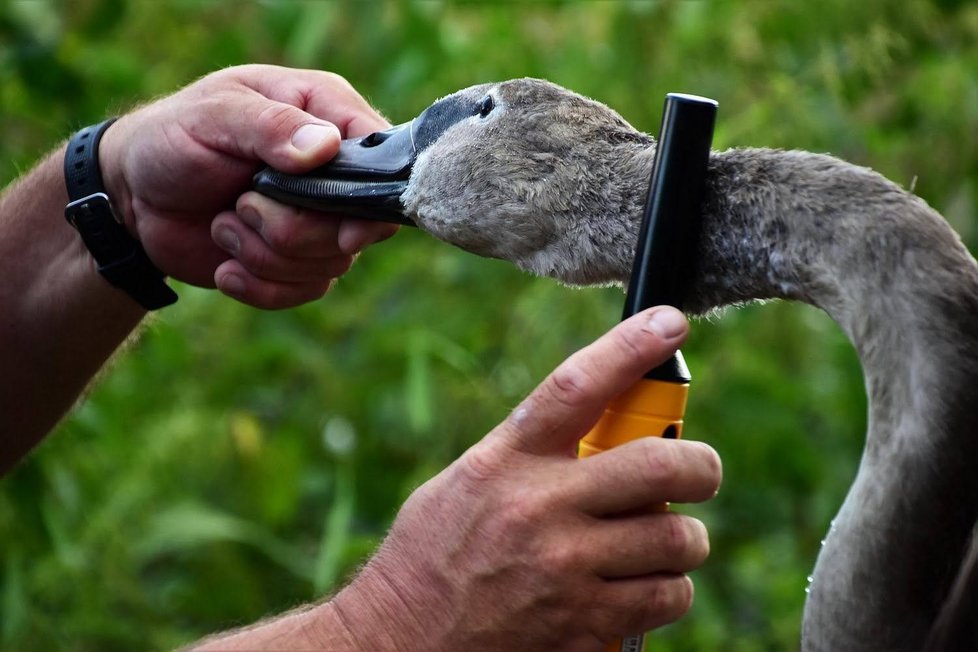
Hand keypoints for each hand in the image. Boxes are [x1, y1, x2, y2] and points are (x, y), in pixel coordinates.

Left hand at [98, 64, 398, 308]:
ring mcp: (320, 220)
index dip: (370, 202)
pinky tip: (226, 264)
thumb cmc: (171, 138)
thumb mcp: (212, 117)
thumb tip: (325, 147)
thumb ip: (269, 127)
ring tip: (222, 224)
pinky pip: (304, 292)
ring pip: (329, 265)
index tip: (342, 229)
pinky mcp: (299, 262)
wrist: (132, 197)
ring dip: (263, 255)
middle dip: (288, 230)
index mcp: (326, 114)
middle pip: (355, 227)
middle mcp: (334, 170)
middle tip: (239, 204)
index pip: (383, 160)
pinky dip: (258, 286)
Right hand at [328, 307, 721, 650]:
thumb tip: (607, 431)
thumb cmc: (434, 554)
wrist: (401, 640)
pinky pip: (667, 597)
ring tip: (659, 543)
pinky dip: (668, 590)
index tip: (670, 324)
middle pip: (659, 465)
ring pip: (677, 539)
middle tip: (701, 471)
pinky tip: (640, 586)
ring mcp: (565, 569)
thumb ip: (532, 453)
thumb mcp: (470, 481)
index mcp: (507, 461)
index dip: (630, 348)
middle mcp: (540, 508)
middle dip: (702, 465)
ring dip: (683, 540)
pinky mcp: (584, 625)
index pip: (576, 386)